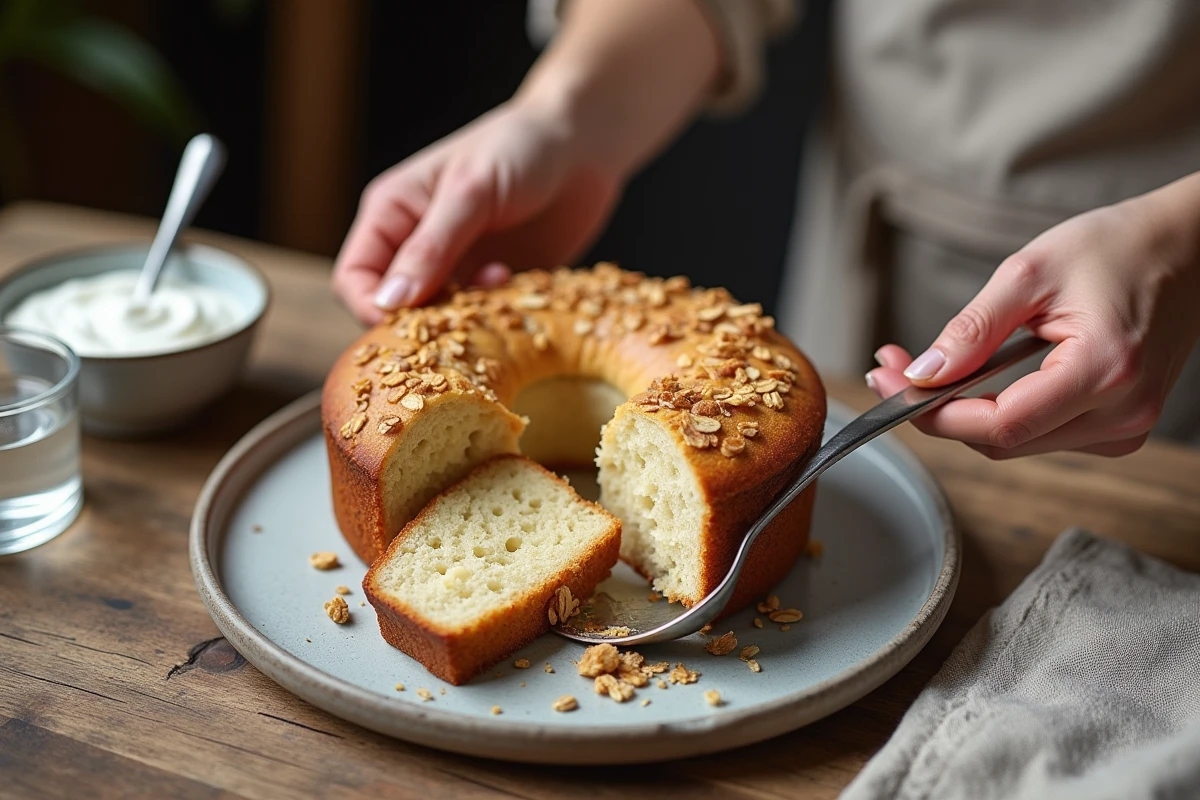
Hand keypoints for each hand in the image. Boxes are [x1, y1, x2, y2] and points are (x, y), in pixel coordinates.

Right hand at [332, 98, 622, 323]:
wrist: (585, 144)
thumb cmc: (520, 148)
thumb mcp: (471, 192)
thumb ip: (431, 247)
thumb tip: (389, 301)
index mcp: (392, 213)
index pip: (354, 277)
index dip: (370, 307)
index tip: (407, 327)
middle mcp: (416, 244)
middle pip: (393, 307)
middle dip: (421, 321)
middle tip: (464, 313)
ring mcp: (457, 266)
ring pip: (438, 320)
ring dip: (463, 321)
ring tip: (497, 285)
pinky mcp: (494, 284)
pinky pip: (480, 320)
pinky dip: (493, 318)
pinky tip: (517, 285)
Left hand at [866, 185, 1199, 458]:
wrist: (1190, 248)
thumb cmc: (1120, 247)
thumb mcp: (1030, 273)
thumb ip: (972, 329)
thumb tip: (922, 373)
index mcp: (1104, 372)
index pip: (999, 425)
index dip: (934, 413)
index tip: (889, 383)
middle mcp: (1121, 414)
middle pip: (1002, 442)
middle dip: (938, 411)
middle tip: (894, 370)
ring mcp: (1126, 427)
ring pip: (1017, 444)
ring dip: (966, 413)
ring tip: (931, 369)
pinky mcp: (1120, 427)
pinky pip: (1042, 434)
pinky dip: (1003, 412)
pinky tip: (983, 379)